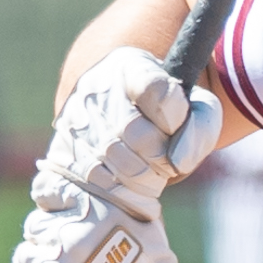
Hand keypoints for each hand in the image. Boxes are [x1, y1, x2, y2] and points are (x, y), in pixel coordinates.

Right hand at [40, 46, 225, 213]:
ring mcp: (74, 121)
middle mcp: (95, 88)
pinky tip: (130, 187)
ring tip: (150, 174)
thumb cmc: (167, 115)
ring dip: (145, 180)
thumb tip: (177, 161)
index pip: (156, 90)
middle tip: (166, 161)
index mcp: (131, 67)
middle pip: (137, 135)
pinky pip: (96, 184)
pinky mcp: (61, 153)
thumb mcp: (196, 108)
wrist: (120, 118)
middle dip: (161, 158)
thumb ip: (201, 126)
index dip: (174, 116)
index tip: (176, 122)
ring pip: (117, 164)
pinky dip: (122, 194)